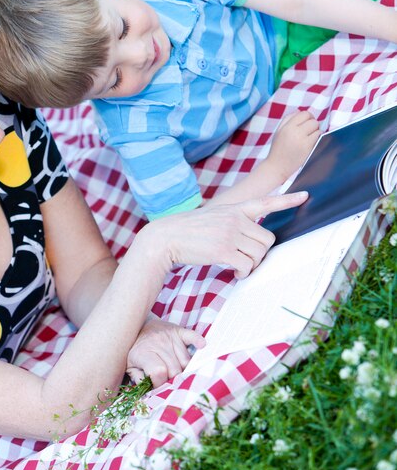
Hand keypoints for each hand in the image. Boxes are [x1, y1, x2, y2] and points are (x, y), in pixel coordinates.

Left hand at [126, 318, 204, 386]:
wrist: (137, 327)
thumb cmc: (135, 351)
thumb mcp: (129, 366)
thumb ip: (138, 379)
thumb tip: (149, 391)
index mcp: (144, 353)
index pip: (159, 372)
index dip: (160, 383)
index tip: (157, 386)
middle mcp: (158, 343)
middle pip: (175, 370)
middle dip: (173, 380)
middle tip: (168, 381)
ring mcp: (170, 337)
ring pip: (186, 361)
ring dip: (183, 370)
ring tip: (177, 373)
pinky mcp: (179, 331)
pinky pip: (192, 336)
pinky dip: (198, 341)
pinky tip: (202, 347)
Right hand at [140, 191, 307, 278]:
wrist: (165, 237)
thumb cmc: (186, 231)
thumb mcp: (211, 217)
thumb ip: (231, 222)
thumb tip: (249, 239)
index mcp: (233, 209)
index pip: (265, 201)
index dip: (287, 199)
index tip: (305, 196)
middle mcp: (235, 218)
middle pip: (267, 240)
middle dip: (260, 254)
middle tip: (246, 260)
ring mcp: (230, 233)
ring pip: (259, 255)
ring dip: (251, 266)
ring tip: (236, 267)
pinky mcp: (224, 249)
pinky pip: (246, 266)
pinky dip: (243, 273)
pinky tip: (233, 273)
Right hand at [266, 110, 320, 180]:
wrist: (277, 166)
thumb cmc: (278, 149)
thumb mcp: (279, 131)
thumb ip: (287, 119)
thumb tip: (299, 111)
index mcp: (286, 126)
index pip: (304, 113)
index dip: (307, 117)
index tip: (306, 123)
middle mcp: (294, 131)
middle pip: (312, 120)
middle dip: (312, 124)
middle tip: (308, 132)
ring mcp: (302, 139)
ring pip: (317, 127)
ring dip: (315, 131)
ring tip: (308, 138)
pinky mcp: (308, 147)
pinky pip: (318, 136)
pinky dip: (317, 138)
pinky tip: (311, 143)